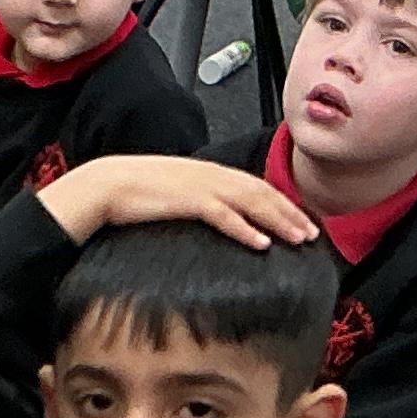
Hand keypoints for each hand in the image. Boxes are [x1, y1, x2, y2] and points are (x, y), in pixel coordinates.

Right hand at [38, 152, 314, 249]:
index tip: (299, 220)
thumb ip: (195, 201)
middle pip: (262, 193)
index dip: (281, 202)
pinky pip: (225, 216)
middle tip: (312, 235)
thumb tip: (210, 217)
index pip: (254, 186)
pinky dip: (246, 229)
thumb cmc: (132, 194)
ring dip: (279, 221)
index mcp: (208, 173)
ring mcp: (201, 186)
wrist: (103, 185)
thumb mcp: (172, 194)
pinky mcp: (187, 200)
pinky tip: (262, 243)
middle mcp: (211, 175)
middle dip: (290, 213)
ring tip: (299, 239)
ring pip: (252, 202)